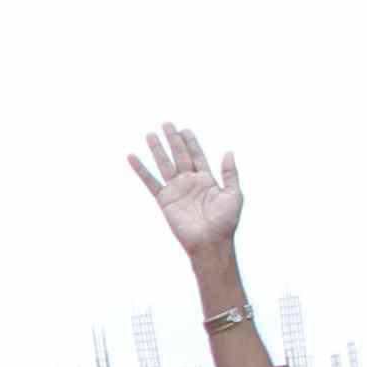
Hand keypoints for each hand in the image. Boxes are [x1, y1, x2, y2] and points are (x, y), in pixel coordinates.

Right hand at [130, 120, 244, 260]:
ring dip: (158, 149)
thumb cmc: (225, 222)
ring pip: (164, 164)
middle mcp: (189, 182)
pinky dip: (140, 169)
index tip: (185, 129)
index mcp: (206, 179)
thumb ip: (230, 173)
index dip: (191, 142)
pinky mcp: (164, 199)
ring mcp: (176, 190)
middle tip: (167, 124)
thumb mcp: (234, 195)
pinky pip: (150, 181)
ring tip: (151, 134)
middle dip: (173, 140)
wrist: (210, 242)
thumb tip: (228, 152)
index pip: (197, 155)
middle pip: (179, 155)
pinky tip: (132, 157)